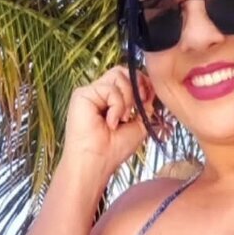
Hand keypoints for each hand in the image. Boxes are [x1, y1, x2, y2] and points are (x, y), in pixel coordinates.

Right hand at [62, 65, 174, 181]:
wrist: (96, 162)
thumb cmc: (113, 150)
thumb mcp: (138, 126)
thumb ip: (144, 107)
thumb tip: (151, 91)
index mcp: (110, 100)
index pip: (127, 78)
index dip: (142, 83)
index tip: (149, 98)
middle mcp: (99, 93)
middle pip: (122, 71)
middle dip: (137, 85)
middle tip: (139, 105)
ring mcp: (91, 92)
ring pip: (118, 76)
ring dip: (127, 99)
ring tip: (121, 119)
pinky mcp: (82, 94)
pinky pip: (109, 88)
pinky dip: (116, 106)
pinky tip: (111, 122)